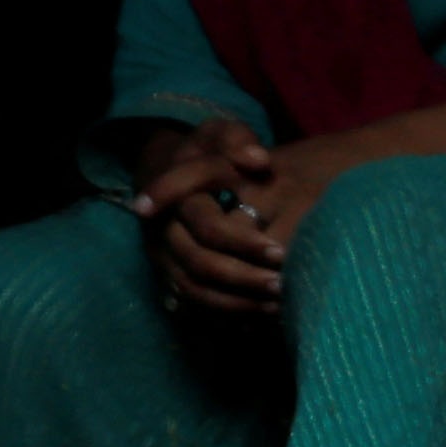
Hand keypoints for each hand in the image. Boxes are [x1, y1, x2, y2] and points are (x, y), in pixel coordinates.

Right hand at [132, 117, 284, 311]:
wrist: (164, 167)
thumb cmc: (206, 151)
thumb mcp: (220, 133)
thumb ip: (238, 140)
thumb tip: (258, 159)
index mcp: (177, 195)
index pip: (206, 225)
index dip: (242, 242)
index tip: (280, 252)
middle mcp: (162, 229)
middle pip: (200, 263)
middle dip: (244, 277)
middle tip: (284, 284)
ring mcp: (161, 255)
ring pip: (195, 288)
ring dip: (237, 301)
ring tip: (278, 304)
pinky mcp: (166, 273)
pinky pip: (192, 302)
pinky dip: (225, 311)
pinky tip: (258, 312)